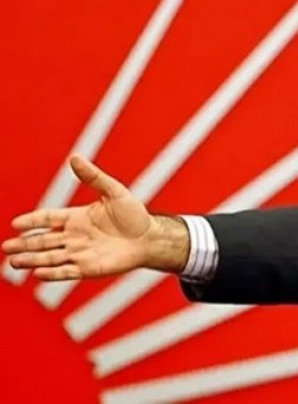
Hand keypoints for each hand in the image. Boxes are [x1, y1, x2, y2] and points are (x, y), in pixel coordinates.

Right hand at [2, 156, 188, 280]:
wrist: (150, 238)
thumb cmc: (135, 215)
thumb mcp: (114, 191)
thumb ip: (94, 177)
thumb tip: (75, 157)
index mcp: (76, 217)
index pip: (47, 218)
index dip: (32, 221)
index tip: (16, 224)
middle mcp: (74, 236)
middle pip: (42, 241)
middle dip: (23, 244)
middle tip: (6, 247)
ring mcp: (80, 253)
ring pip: (50, 257)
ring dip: (32, 260)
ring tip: (14, 263)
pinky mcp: (89, 268)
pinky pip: (67, 271)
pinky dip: (53, 273)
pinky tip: (39, 274)